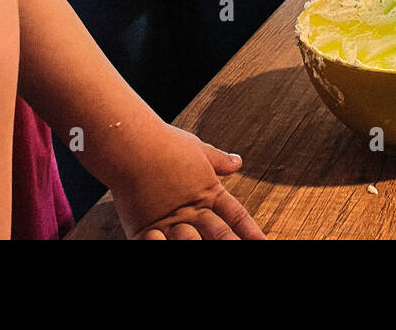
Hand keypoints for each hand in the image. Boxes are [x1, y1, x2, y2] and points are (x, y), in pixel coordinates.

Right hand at [108, 123, 266, 239]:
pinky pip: (158, 246)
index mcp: (207, 192)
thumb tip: (237, 161)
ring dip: (201, 247)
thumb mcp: (197, 150)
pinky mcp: (145, 230)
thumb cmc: (163, 143)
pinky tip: (169, 247)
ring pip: (193, 244)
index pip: (237, 216)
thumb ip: (218, 161)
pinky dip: (164, 247)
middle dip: (233, 245)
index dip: (252, 232)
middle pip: (221, 236)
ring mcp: (170, 222)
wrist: (131, 143)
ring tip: (209, 252)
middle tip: (244, 251)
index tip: (265, 242)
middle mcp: (192, 211)